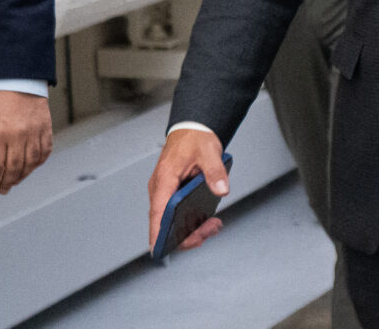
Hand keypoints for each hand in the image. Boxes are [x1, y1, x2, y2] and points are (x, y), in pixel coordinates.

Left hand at [0, 89, 52, 193]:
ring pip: (31, 163)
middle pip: (14, 168)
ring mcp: (34, 132)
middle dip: (7, 182)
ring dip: (23, 175)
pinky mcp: (45, 127)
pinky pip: (45, 151)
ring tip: (16, 181)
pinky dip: (39, 162)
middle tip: (3, 189)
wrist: (19, 76)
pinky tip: (32, 166)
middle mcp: (18, 136)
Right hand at [147, 128, 228, 251]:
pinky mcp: (172, 195)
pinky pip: (177, 215)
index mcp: (164, 179)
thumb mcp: (209, 152)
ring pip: (172, 222)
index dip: (157, 234)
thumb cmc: (194, 138)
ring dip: (191, 229)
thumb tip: (221, 190)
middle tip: (210, 230)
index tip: (160, 250)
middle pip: (165, 223)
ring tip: (213, 226)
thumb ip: (215, 172)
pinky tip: (208, 221)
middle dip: (187, 234)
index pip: (157, 213)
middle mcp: (160, 189)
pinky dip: (191, 222)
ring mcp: (165, 193)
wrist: (192, 128)